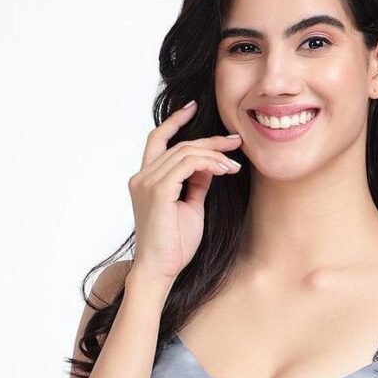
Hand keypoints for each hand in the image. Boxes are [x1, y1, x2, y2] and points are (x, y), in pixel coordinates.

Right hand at [127, 100, 241, 281]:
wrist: (161, 270)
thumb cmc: (175, 244)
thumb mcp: (191, 206)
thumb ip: (196, 183)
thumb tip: (209, 164)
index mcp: (145, 180)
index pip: (157, 140)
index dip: (174, 121)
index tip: (193, 108)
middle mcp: (142, 177)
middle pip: (178, 144)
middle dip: (210, 141)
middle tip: (236, 142)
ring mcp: (146, 183)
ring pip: (184, 152)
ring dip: (214, 155)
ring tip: (235, 165)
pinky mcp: (158, 190)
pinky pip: (187, 164)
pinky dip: (209, 163)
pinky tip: (225, 170)